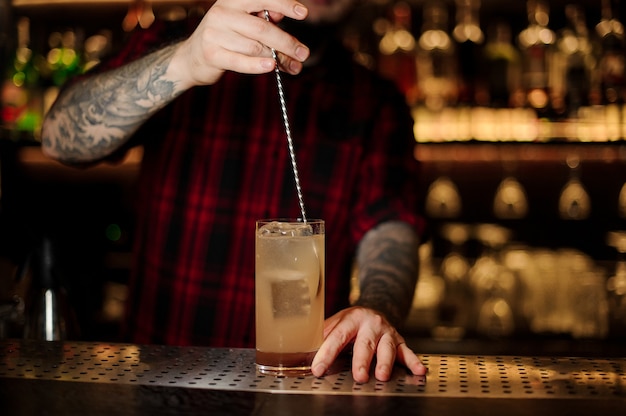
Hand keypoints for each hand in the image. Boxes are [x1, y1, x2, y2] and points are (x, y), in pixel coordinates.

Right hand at [170, 0, 309, 88]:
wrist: (192, 58)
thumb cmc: (226, 39)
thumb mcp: (244, 24)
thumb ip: (265, 24)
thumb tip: (287, 29)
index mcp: (232, 1)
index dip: (284, 4)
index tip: (303, 13)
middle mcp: (222, 13)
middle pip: (262, 28)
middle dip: (286, 42)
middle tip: (303, 53)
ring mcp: (214, 33)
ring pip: (254, 47)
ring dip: (277, 58)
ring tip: (292, 66)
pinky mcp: (212, 54)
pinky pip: (241, 61)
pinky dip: (258, 65)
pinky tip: (271, 66)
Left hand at [311, 306, 426, 382]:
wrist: (377, 306)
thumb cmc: (351, 322)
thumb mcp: (336, 323)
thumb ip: (323, 336)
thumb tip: (301, 352)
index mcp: (350, 319)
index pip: (336, 337)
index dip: (326, 353)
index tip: (318, 369)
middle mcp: (370, 324)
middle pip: (365, 343)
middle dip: (361, 361)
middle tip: (358, 376)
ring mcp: (387, 332)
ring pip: (387, 347)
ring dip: (385, 362)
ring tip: (381, 376)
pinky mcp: (400, 340)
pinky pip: (408, 351)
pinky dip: (414, 362)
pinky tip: (419, 371)